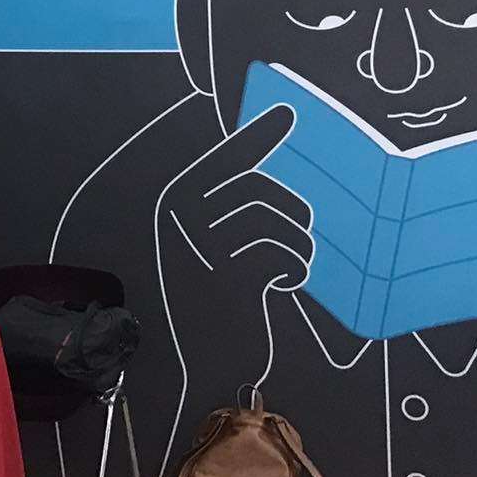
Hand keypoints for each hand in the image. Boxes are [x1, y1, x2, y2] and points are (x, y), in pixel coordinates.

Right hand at [154, 104, 309, 388]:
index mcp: (175, 204)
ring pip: (275, 222)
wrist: (210, 365)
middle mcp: (181, 220)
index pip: (225, 158)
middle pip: (258, 189)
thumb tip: (268, 153)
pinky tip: (288, 282)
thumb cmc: (219, 302)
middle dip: (291, 211)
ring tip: (294, 264)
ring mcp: (203, 248)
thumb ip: (233, 206)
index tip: (287, 111)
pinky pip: (281, 253)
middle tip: (301, 235)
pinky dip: (296, 266)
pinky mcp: (229, 278)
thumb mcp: (215, 246)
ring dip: (297, 244)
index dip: (258, 134)